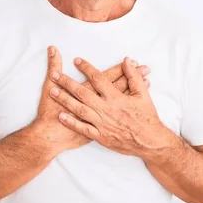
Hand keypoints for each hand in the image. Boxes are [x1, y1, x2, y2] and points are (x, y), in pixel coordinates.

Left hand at [48, 57, 166, 156]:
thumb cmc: (147, 117)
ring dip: (65, 100)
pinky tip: (61, 115)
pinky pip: (83, 129)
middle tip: (55, 75)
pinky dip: (71, 122)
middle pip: (83, 93)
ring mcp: (102, 123)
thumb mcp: (144, 94)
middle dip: (67, 83)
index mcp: (116, 97)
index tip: (76, 61)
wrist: (149, 142)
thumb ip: (134, 76)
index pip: (98, 78)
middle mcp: (106, 109)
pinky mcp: (100, 136)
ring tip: (52, 91)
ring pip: (79, 109)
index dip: (86, 68)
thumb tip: (126, 60)